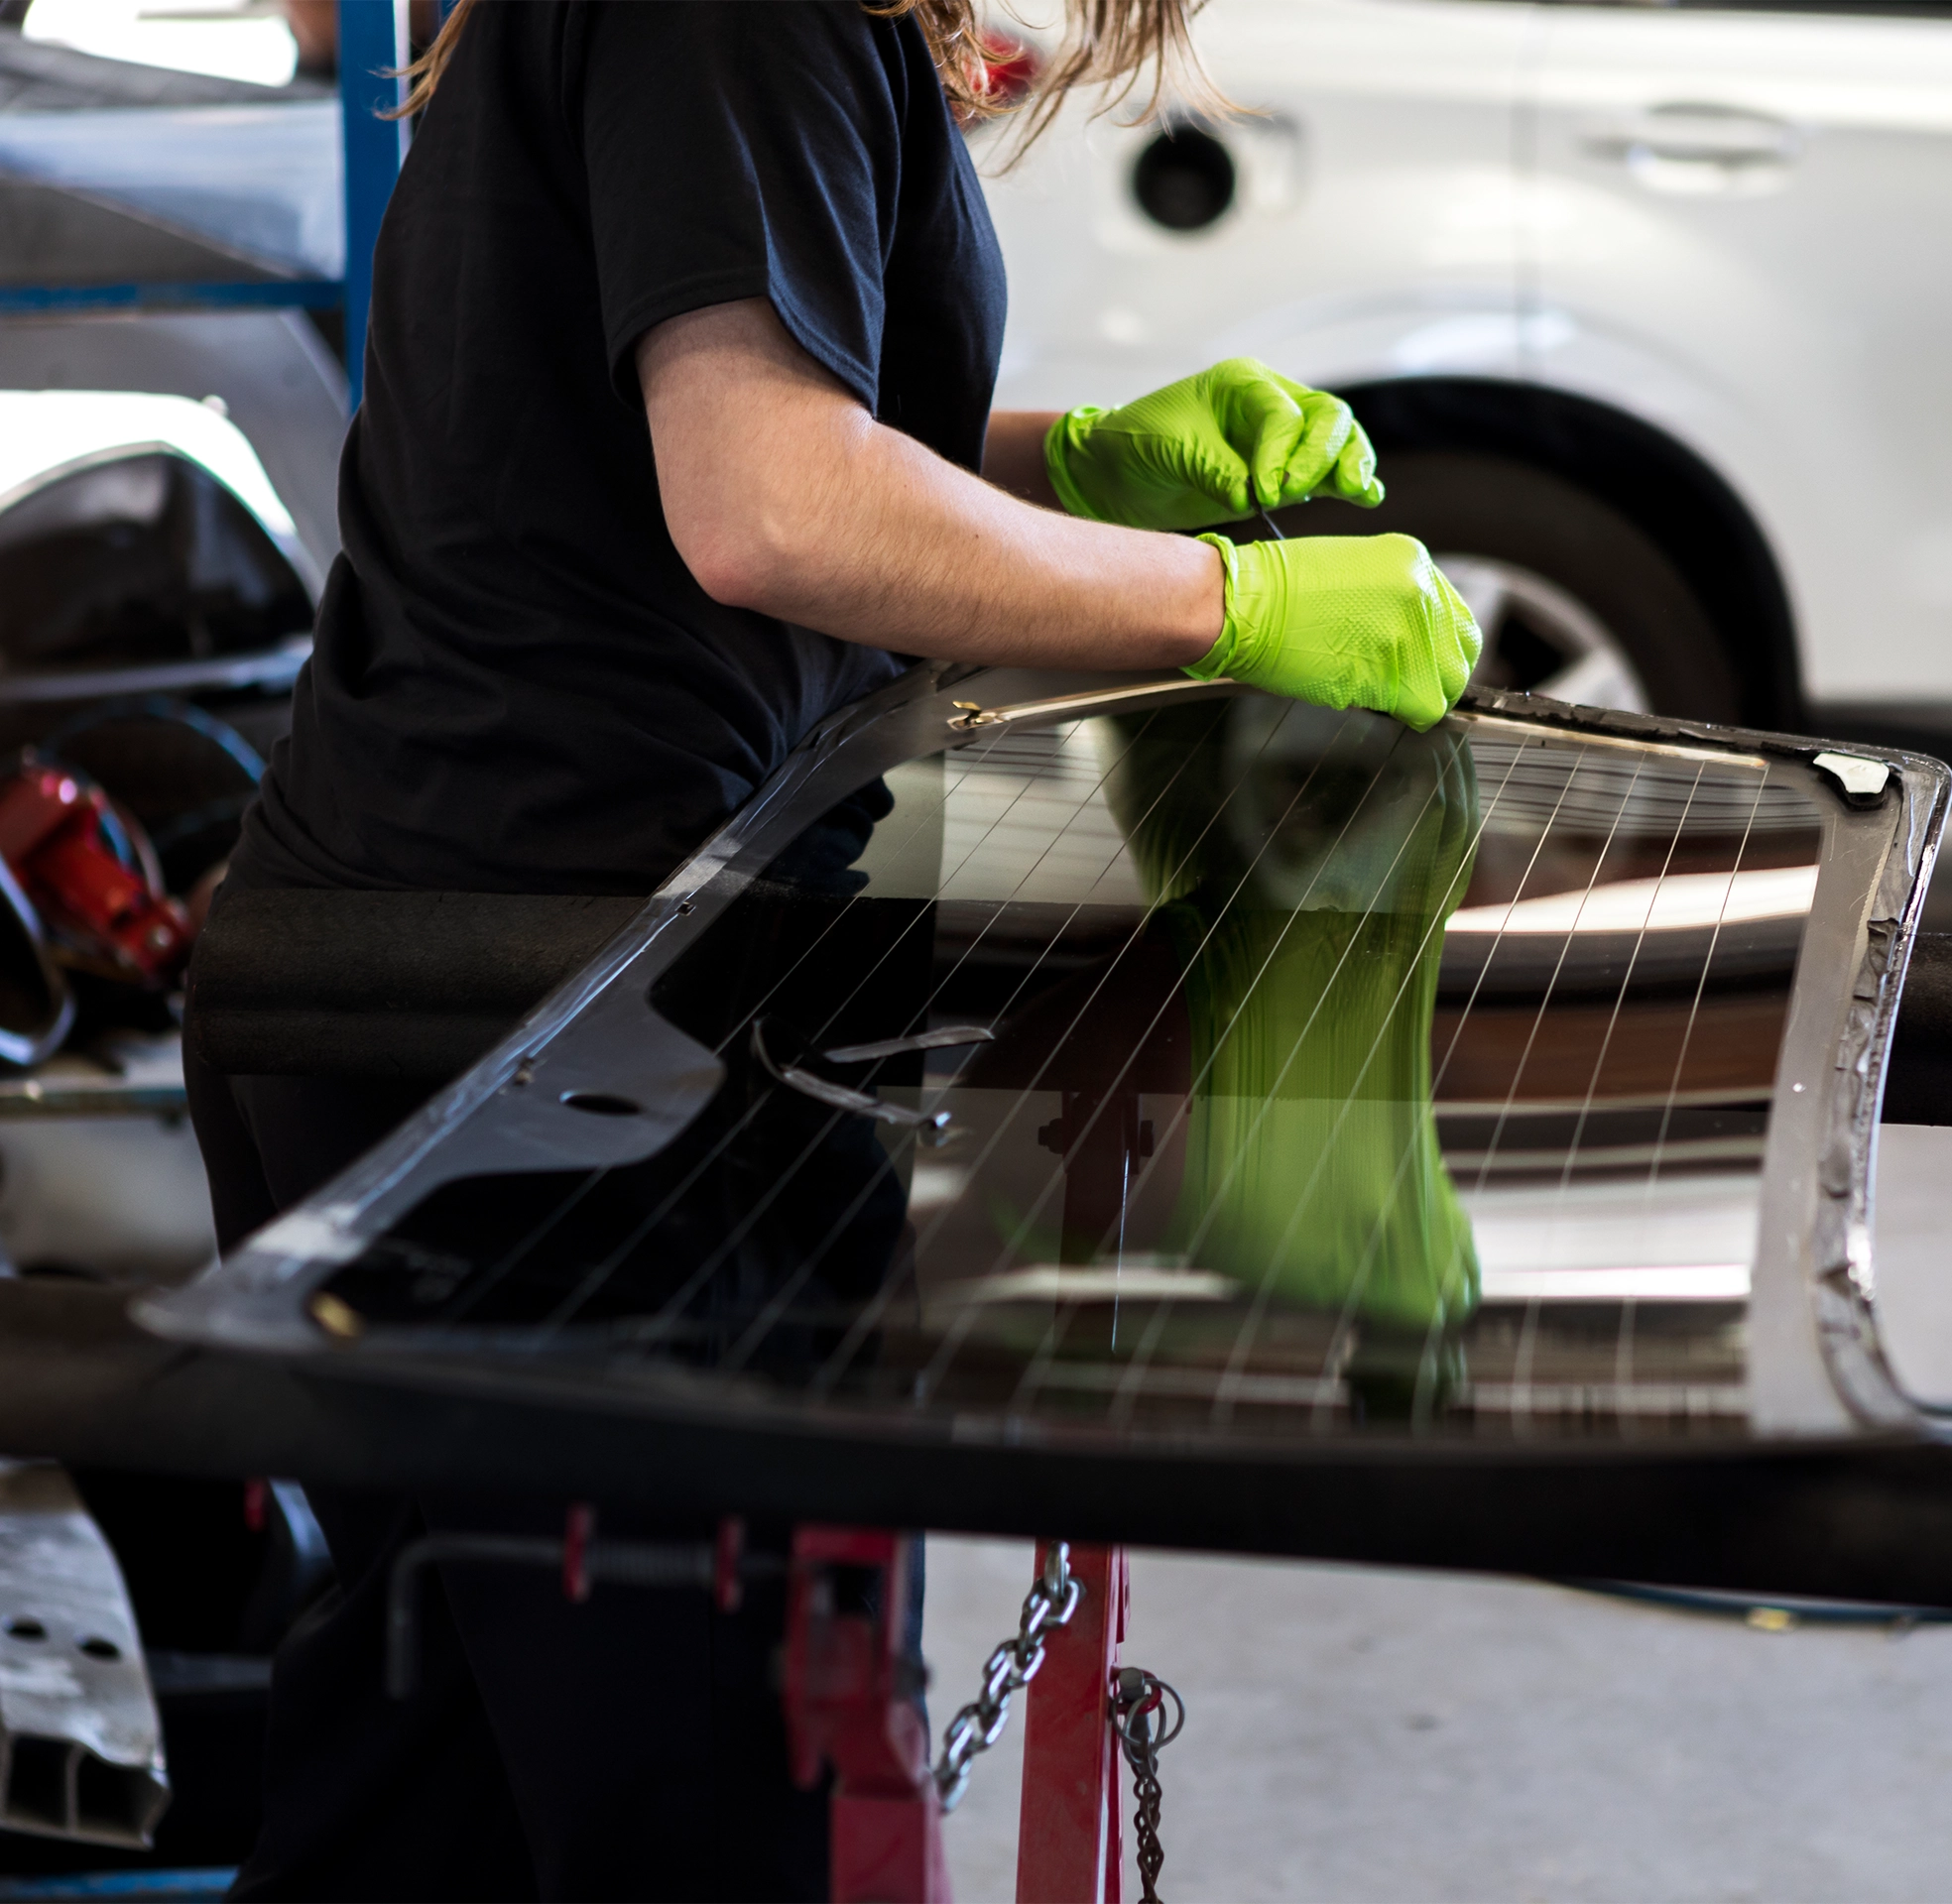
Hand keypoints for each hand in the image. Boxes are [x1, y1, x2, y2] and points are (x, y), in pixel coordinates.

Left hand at [1043, 357, 1383, 530]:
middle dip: (1321, 456)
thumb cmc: (1134, 444)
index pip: (1283, 414)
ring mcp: (1280, 439)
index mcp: (1243, 383)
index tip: (1265, 492)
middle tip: (1291, 493)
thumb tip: (1249, 496)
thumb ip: (1213, 469)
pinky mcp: (1281, 473)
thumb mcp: (1168, 449)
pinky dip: (1346, 482)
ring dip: (1348, 466)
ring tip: (1355, 490)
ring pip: (1336, 442)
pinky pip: (1325, 473)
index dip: (1281, 454)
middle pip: (1326, 418)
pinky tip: (1365, 495)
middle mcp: (1270, 404)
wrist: (1114, 472)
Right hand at [1187, 533, 1480, 730]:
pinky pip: (1416, 709)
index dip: (1440, 649)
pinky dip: (1396, 713)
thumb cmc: (1276, 588)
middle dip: (1435, 677)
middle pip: (1460, 657)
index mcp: (1414, 563)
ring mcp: (1407, 636)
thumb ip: (1392, 597)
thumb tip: (1408, 636)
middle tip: (1406, 686)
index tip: (1424, 663)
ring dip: (1416, 698)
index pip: (1457, 620)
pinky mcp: (1388, 675)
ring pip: (1442, 690)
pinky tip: (1363, 696)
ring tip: (1381, 693)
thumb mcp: (1353, 569)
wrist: (1242, 602)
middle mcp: (1421, 595)